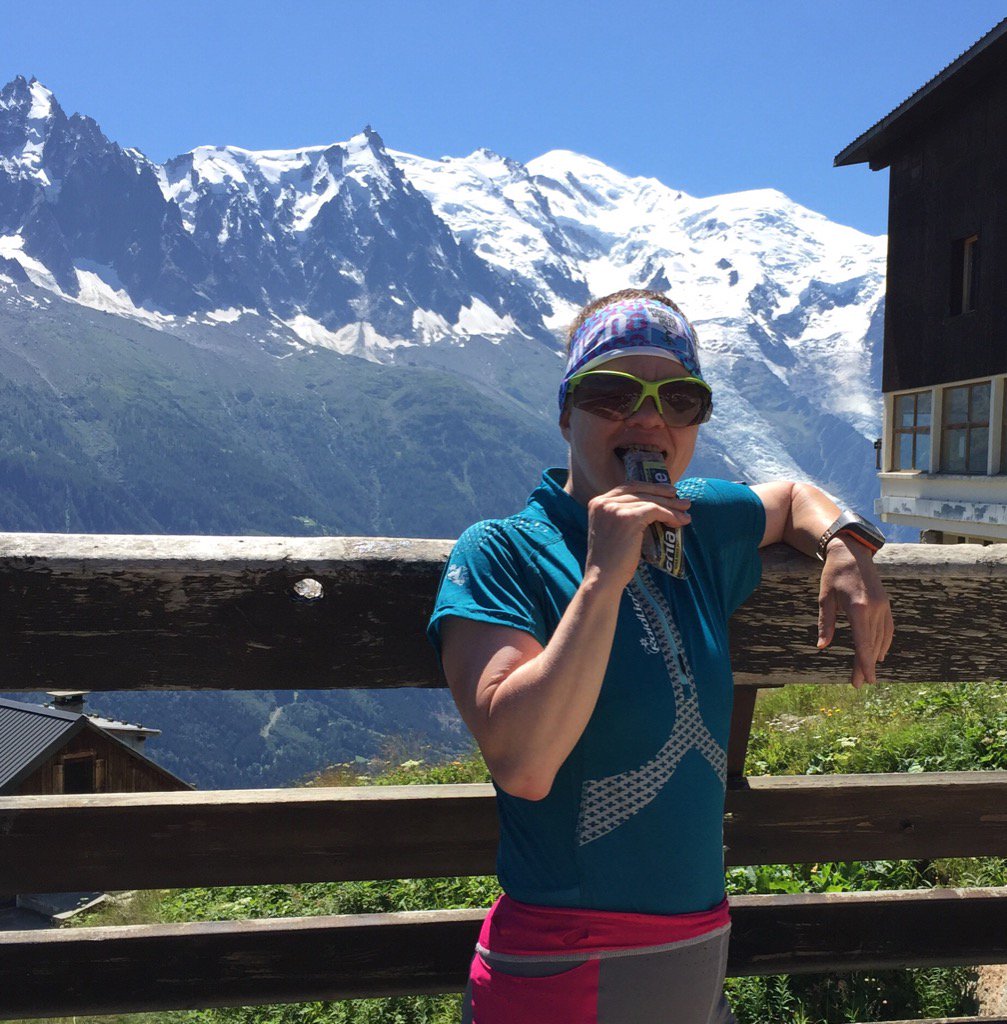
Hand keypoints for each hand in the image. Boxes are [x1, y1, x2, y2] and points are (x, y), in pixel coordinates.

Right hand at [585, 483, 691, 590]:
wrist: (603, 579)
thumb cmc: (610, 562)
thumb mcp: (612, 531)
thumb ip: (624, 516)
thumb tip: (652, 507)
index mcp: (597, 503)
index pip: (627, 487)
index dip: (649, 487)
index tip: (666, 491)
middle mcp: (603, 502)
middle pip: (640, 490)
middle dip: (663, 494)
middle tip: (681, 499)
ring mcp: (614, 508)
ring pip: (649, 501)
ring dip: (671, 506)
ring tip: (686, 512)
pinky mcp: (628, 518)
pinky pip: (655, 510)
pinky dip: (669, 515)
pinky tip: (679, 522)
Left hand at [817, 537, 893, 686]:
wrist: (851, 551)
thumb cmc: (833, 574)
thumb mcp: (824, 598)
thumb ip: (826, 623)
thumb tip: (822, 646)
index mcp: (858, 608)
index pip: (863, 643)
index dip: (864, 664)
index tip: (865, 681)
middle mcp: (874, 609)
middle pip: (872, 644)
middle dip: (866, 665)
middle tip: (860, 683)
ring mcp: (883, 606)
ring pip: (881, 638)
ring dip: (874, 656)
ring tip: (867, 672)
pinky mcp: (885, 603)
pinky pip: (887, 628)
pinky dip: (884, 642)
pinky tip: (879, 654)